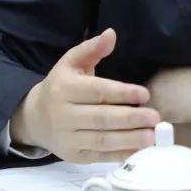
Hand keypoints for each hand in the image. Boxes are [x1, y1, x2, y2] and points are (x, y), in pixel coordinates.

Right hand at [10, 28, 158, 162]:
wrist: (35, 118)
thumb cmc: (61, 86)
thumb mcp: (71, 62)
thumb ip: (92, 49)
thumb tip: (111, 34)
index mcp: (64, 89)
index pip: (97, 92)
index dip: (122, 93)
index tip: (145, 94)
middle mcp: (63, 115)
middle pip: (101, 118)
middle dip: (130, 119)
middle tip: (154, 118)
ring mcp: (68, 139)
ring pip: (102, 140)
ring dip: (129, 140)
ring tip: (152, 136)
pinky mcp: (74, 156)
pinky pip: (100, 156)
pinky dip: (121, 155)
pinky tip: (140, 150)